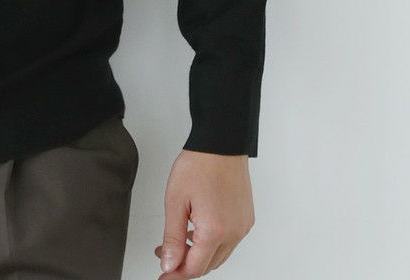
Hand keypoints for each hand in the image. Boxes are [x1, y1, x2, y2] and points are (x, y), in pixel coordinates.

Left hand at [155, 150, 254, 276]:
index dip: (176, 273)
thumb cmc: (199, 164)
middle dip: (185, 264)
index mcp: (215, 231)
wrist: (221, 142)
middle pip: (208, 265)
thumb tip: (169, 263)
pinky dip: (212, 243)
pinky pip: (229, 242)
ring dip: (199, 254)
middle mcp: (234, 232)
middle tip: (165, 254)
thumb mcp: (175, 201)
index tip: (164, 274)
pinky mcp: (246, 219)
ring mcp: (242, 226)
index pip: (195, 268)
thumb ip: (172, 236)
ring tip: (178, 240)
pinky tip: (196, 230)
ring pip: (219, 255)